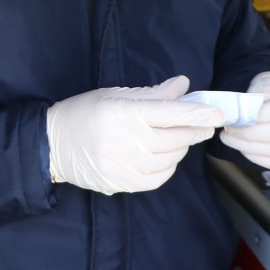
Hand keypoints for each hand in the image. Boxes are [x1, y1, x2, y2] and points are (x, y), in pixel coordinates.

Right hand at [46, 76, 224, 194]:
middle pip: (173, 139)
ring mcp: (120, 166)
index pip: (169, 113)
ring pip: (168, 160)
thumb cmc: (84, 113)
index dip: (197, 113)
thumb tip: (183, 86)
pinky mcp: (119, 183)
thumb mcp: (115, 94)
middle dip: (194, 131)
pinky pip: (157, 179)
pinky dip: (168, 167)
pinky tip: (165, 157)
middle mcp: (121, 140)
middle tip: (205, 124)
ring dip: (181, 148)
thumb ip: (152, 94)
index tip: (217, 113)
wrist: (52, 145)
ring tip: (179, 138)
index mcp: (120, 112)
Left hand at [220, 71, 269, 170]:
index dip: (258, 116)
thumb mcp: (269, 80)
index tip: (236, 118)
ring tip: (231, 139)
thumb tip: (244, 112)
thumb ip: (259, 92)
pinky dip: (259, 158)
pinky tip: (245, 149)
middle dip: (249, 134)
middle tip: (228, 131)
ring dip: (249, 148)